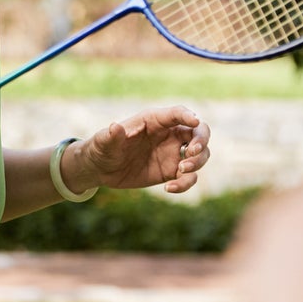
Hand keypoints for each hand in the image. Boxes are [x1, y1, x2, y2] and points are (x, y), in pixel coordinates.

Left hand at [62, 106, 210, 194]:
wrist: (101, 169)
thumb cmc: (102, 148)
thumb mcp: (103, 142)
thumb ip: (111, 136)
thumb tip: (115, 127)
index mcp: (154, 120)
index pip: (177, 113)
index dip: (187, 116)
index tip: (194, 122)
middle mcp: (168, 134)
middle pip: (198, 131)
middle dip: (201, 140)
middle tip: (191, 152)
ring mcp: (173, 153)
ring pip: (201, 154)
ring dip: (198, 162)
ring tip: (181, 171)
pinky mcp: (172, 172)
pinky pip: (189, 177)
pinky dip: (186, 183)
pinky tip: (169, 188)